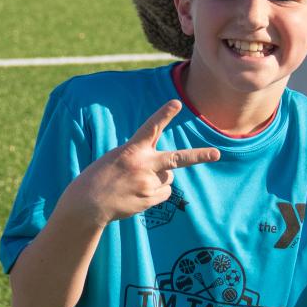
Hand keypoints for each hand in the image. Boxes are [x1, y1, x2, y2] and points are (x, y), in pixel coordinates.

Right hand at [72, 101, 219, 223]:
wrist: (89, 203)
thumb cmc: (103, 175)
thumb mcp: (119, 156)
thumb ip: (144, 155)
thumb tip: (170, 169)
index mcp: (131, 149)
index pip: (151, 128)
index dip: (164, 114)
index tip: (176, 103)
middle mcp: (142, 165)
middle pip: (176, 158)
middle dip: (199, 156)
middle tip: (217, 154)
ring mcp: (147, 183)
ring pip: (168, 177)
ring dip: (159, 179)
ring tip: (137, 183)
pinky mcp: (150, 199)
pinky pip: (165, 193)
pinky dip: (157, 193)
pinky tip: (139, 193)